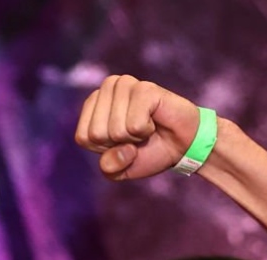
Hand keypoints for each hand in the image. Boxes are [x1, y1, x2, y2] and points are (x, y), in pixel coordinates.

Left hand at [74, 75, 201, 180]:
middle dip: (120, 144)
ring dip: (134, 137)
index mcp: (93, 105)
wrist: (182, 146)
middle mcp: (107, 89)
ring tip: (146, 127)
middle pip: (97, 134)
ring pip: (115, 130)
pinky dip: (146, 131)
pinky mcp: (144, 88)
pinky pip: (134, 125)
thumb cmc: (148, 152)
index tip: (123, 142)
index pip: (84, 137)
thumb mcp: (121, 169)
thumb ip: (109, 167)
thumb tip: (120, 150)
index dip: (105, 149)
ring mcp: (125, 84)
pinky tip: (154, 120)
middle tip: (137, 134)